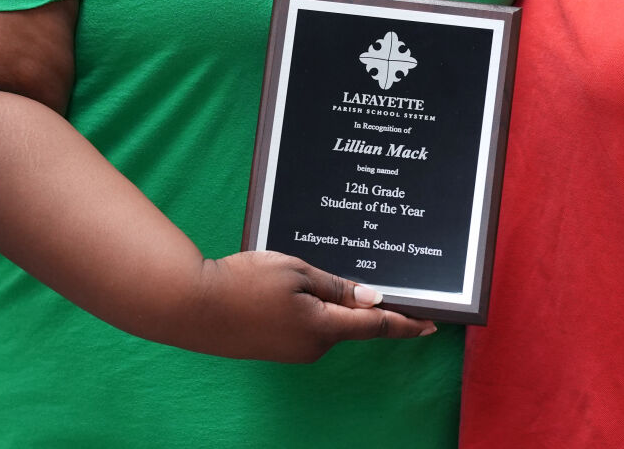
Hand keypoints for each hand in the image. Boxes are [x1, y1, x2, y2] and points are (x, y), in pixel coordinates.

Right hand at [174, 250, 436, 361]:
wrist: (191, 306)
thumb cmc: (243, 282)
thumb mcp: (296, 272)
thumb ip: (337, 287)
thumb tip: (373, 299)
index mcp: (323, 327)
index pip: (376, 324)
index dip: (406, 322)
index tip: (432, 322)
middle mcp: (312, 346)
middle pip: (351, 322)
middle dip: (361, 302)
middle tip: (369, 276)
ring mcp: (292, 351)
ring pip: (325, 322)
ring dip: (329, 302)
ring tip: (306, 273)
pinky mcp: (275, 347)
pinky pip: (305, 325)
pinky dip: (308, 307)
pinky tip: (289, 288)